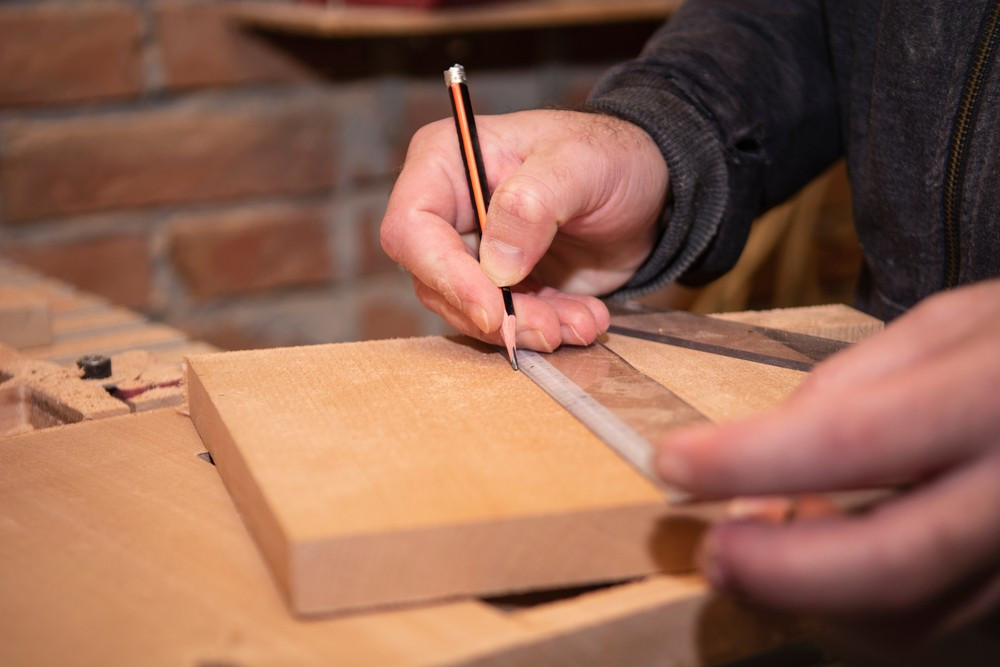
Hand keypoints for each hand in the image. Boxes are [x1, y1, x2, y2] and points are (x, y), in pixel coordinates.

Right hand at [381, 110, 667, 350]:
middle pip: (437, 282)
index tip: (492, 310)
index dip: (445, 275)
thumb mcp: (579, 163)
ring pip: (471, 312)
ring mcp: (474, 253)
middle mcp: (449, 211)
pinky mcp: (502, 287)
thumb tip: (497, 263)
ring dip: (526, 329)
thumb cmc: (607, 154)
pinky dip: (545, 331)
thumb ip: (534, 201)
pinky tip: (586, 320)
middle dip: (495, 314)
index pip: (412, 229)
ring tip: (582, 322)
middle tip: (550, 328)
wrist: (648, 189)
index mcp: (446, 162)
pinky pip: (506, 324)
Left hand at [655, 279, 999, 637]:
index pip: (852, 438)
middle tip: (709, 552)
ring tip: (753, 548)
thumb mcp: (947, 326)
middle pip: (887, 561)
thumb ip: (852, 385)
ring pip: (907, 612)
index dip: (749, 459)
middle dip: (775, 568)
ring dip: (807, 594)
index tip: (673, 462)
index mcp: (992, 396)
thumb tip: (760, 454)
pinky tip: (819, 555)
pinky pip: (931, 616)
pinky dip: (855, 602)